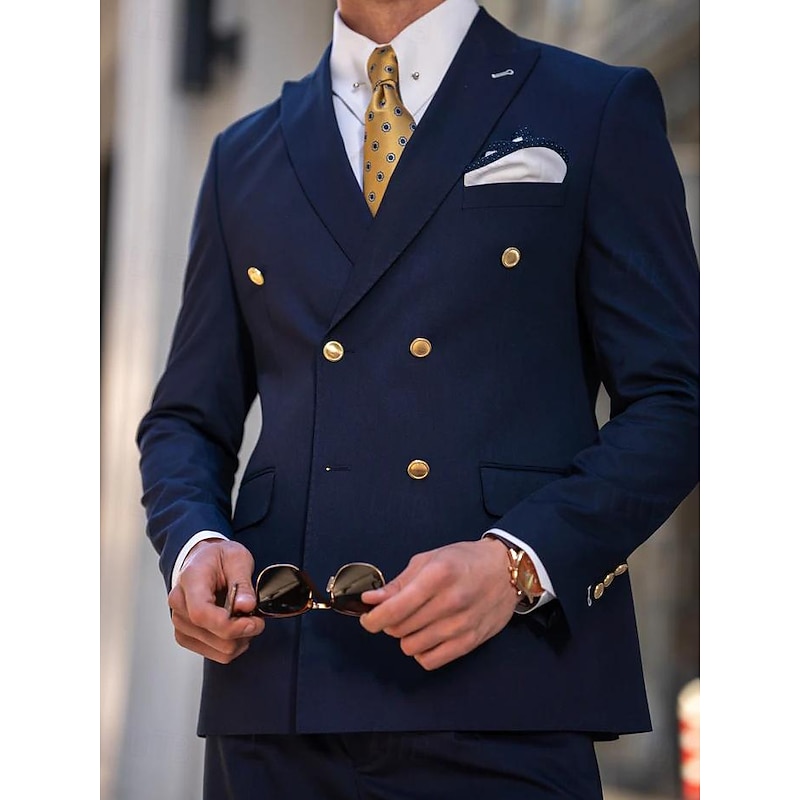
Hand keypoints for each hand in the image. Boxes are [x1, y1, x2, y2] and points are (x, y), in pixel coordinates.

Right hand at [168, 539, 264, 663]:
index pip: (201, 614)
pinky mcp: (186, 636)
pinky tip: (237, 629)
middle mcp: (179, 605)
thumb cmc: (218, 558)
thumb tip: (246, 606)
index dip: (230, 625)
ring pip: (217, 649)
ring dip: (239, 640)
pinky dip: (232, 646)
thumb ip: (242, 583)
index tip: (253, 622)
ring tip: (246, 620)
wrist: (202, 560)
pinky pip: (215, 654)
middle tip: (256, 617)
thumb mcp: (237, 558)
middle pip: (212, 635)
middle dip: (242, 632)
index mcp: (190, 581)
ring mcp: (180, 623)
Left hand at [359, 538, 518, 669]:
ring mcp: (462, 624)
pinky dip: (422, 651)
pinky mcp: (471, 642)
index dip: (372, 618)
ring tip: (417, 621)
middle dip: (390, 623)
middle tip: (398, 612)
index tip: (367, 618)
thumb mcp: (429, 560)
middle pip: (399, 629)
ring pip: (412, 647)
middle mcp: (450, 601)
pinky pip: (431, 661)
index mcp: (437, 575)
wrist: (507, 570)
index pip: (393, 609)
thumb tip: (371, 600)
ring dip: (406, 637)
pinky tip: (428, 636)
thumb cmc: (465, 560)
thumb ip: (399, 582)